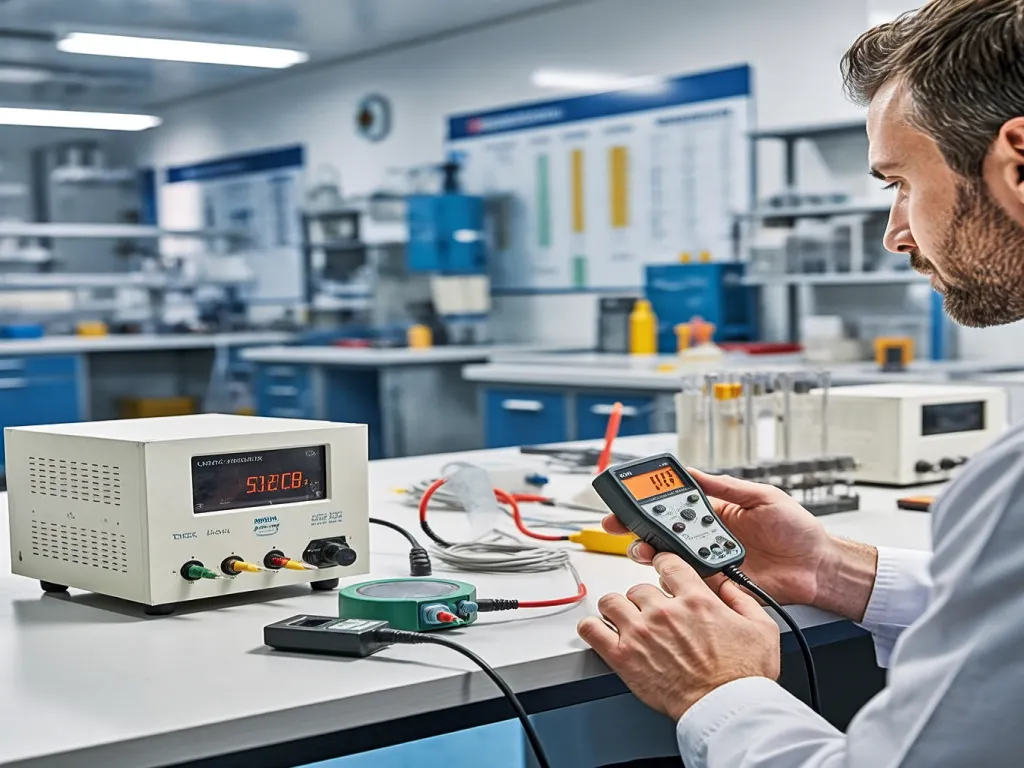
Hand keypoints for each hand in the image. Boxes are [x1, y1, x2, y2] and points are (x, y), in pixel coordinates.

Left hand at [577, 552, 779, 720]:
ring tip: (626, 622)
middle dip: (644, 599)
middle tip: (651, 614)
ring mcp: (640, 632)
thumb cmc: (743, 676)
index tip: (661, 571)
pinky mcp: (623, 657)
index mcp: (695, 599)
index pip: (666, 562)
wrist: (725, 708)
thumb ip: (742, 598)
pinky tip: (602, 632)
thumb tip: (728, 585)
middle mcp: (664, 611)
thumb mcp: (761, 628)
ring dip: (617, 610)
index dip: (662, 564)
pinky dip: (592, 628)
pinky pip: (592, 630)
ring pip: (611, 602)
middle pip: (638, 587)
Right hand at [603, 469, 874, 615]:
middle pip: (662, 532)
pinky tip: (669, 571)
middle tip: (618, 525)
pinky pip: (689, 583)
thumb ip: (726, 487)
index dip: (648, 502)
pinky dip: (675, 578)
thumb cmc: (797, 530)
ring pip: (668, 558)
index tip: (627, 497)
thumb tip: (694, 471)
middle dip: (636, 528)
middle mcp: (707, 537)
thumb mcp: (762, 496)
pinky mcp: (717, 586)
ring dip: (650, 552)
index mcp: (715, 512)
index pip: (673, 504)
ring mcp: (709, 562)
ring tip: (644, 549)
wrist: (818, 566)